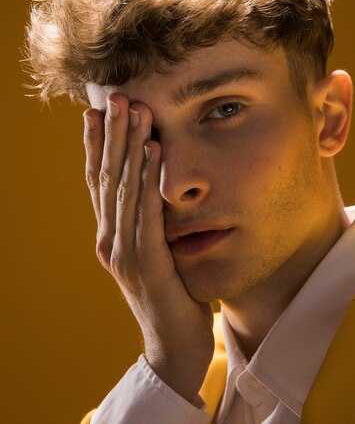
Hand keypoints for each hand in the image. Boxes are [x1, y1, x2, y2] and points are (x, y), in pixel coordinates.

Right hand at [83, 94, 214, 403]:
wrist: (174, 346)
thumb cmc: (170, 295)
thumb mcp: (153, 253)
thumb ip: (146, 224)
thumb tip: (152, 188)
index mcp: (109, 236)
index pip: (98, 182)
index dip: (95, 146)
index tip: (94, 111)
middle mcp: (109, 240)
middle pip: (106, 177)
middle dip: (110, 133)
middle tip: (112, 95)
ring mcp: (123, 253)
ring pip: (123, 188)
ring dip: (128, 145)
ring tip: (133, 109)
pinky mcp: (145, 264)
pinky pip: (146, 212)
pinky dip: (147, 178)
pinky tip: (153, 150)